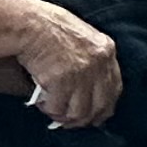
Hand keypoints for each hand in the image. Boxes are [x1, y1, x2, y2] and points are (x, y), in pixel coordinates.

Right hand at [8, 0, 122, 127]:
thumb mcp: (84, 39)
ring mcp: (81, 72)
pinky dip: (49, 109)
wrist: (32, 24)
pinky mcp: (61, 81)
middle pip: (99, 106)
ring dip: (63, 115)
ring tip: (52, 109)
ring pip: (78, 112)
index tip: (94, 117)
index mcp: (106, 50)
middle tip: (69, 122)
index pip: (114, 88)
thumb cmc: (53, 30)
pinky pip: (57, 108)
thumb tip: (91, 96)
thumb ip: (93, 62)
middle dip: (84, 119)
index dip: (104, 107)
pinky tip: (42, 102)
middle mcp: (98, 62)